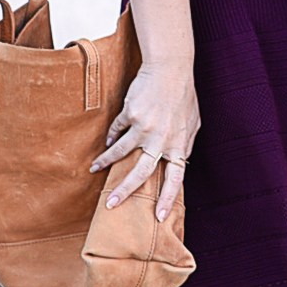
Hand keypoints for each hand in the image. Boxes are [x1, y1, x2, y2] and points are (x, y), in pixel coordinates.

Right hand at [90, 59, 198, 220]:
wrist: (170, 69)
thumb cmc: (184, 97)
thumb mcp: (192, 124)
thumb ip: (184, 144)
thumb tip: (178, 162)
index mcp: (179, 145)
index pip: (175, 179)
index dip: (166, 199)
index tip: (158, 217)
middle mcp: (161, 140)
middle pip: (141, 173)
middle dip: (124, 191)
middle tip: (111, 204)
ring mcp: (145, 127)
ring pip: (121, 151)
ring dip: (105, 162)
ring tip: (94, 169)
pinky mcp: (131, 114)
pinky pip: (117, 130)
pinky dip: (111, 138)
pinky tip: (106, 142)